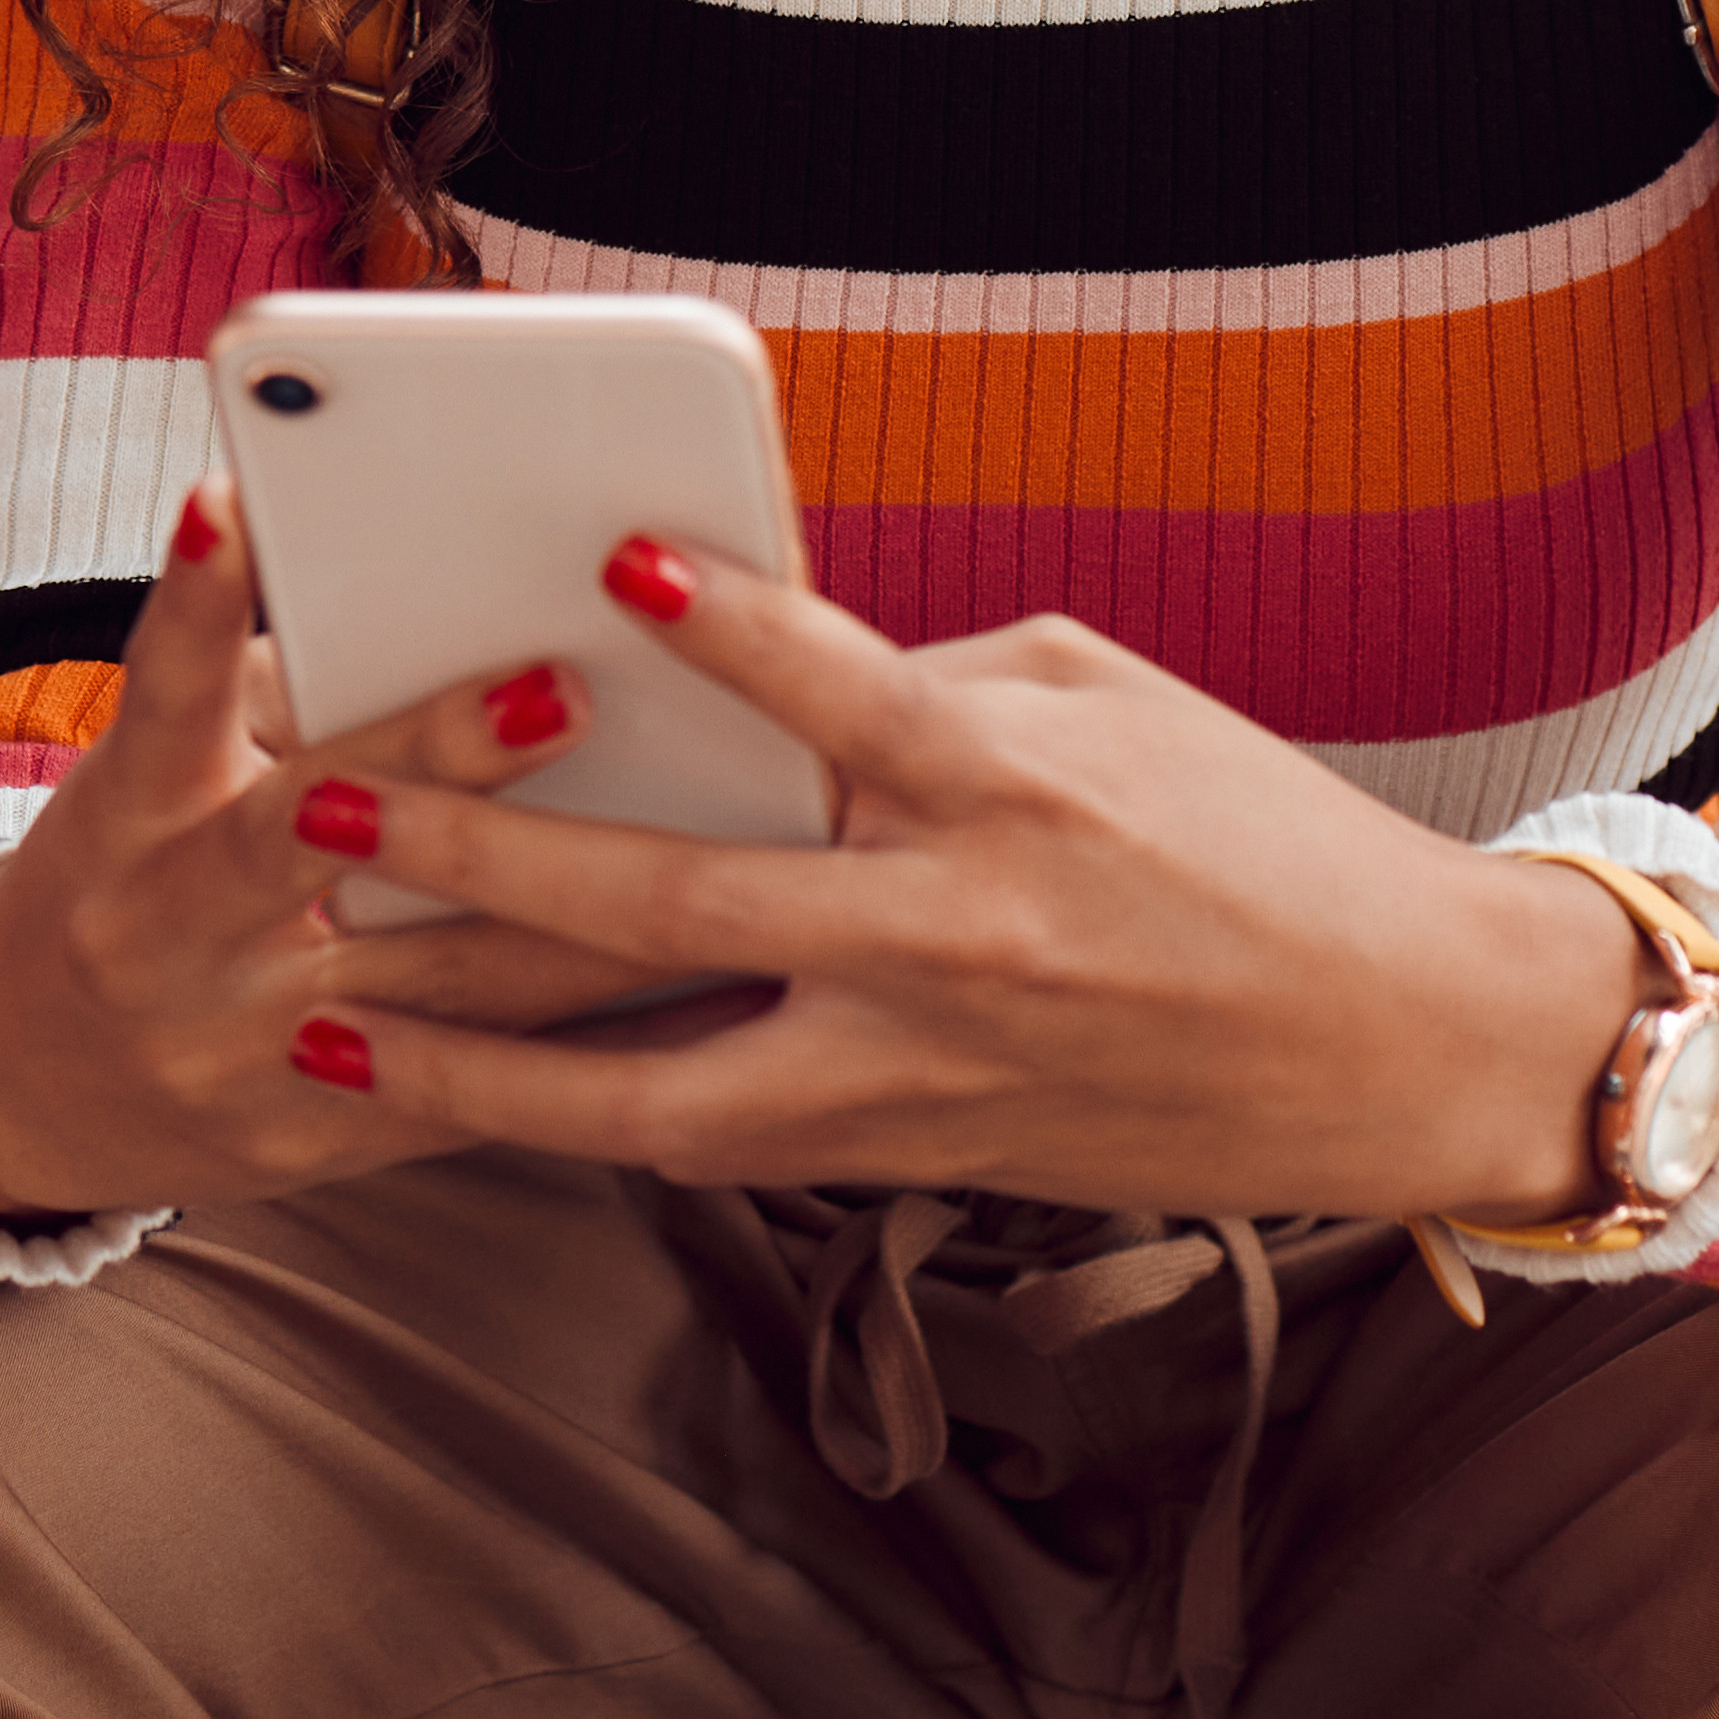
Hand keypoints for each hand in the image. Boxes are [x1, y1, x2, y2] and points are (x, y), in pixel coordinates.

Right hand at [0, 488, 691, 1226]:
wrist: (24, 1087)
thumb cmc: (128, 874)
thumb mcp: (151, 776)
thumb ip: (272, 697)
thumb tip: (445, 591)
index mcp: (129, 816)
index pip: (162, 693)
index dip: (194, 603)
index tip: (229, 504)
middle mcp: (169, 936)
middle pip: (303, 842)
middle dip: (439, 765)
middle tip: (568, 690)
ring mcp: (245, 1051)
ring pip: (435, 984)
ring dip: (576, 917)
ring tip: (706, 845)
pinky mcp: (319, 1143)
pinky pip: (477, 1095)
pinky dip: (596, 1048)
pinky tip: (711, 999)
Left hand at [297, 544, 1661, 1226]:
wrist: (1397, 1045)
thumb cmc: (1255, 838)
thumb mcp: (1107, 702)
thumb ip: (924, 686)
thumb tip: (757, 673)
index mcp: (1015, 792)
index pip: (841, 695)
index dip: (725, 624)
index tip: (604, 560)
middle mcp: (954, 942)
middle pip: (676, 907)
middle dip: (477, 854)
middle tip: (322, 802)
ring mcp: (928, 1071)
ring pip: (654, 1095)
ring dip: (475, 1069)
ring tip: (327, 1029)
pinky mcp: (923, 1157)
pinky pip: (722, 1140)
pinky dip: (592, 1117)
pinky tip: (477, 1090)